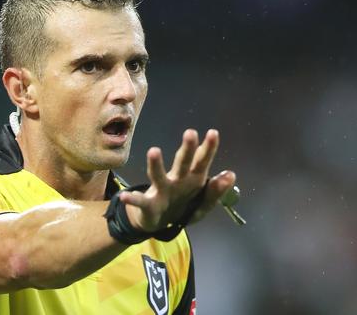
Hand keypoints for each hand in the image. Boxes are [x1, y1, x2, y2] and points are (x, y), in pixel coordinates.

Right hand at [120, 129, 235, 231]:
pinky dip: (132, 199)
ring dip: (156, 164)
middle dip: (187, 149)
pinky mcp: (148, 205)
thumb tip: (231, 174)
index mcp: (193, 180)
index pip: (202, 161)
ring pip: (158, 176)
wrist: (157, 223)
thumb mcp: (202, 205)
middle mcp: (176, 181)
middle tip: (190, 133)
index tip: (213, 133)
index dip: (208, 148)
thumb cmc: (181, 207)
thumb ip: (216, 192)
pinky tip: (125, 197)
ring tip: (154, 151)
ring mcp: (161, 191)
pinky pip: (140, 201)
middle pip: (182, 163)